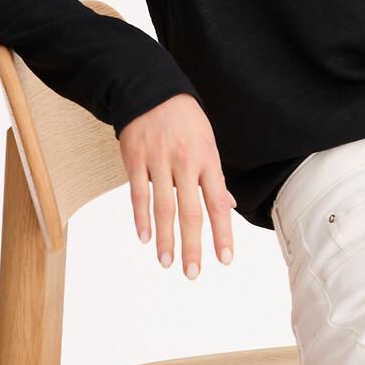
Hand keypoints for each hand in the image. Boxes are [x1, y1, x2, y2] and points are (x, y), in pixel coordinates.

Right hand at [118, 92, 235, 278]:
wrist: (152, 91)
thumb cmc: (185, 121)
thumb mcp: (208, 143)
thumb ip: (215, 177)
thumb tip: (229, 206)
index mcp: (208, 160)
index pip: (218, 203)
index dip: (223, 232)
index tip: (225, 259)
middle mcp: (186, 162)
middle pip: (191, 210)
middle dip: (194, 245)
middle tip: (194, 273)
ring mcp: (159, 161)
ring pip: (164, 206)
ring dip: (166, 238)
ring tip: (168, 263)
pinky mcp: (135, 159)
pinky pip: (138, 193)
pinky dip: (141, 217)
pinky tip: (144, 238)